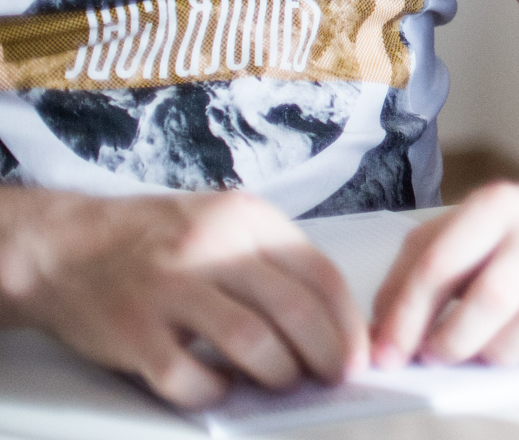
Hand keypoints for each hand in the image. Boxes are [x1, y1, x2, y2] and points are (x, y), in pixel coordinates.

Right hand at [0, 187, 364, 408]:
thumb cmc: (157, 240)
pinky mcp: (133, 332)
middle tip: (333, 376)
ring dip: (278, 373)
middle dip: (327, 354)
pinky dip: (213, 392)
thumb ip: (274, 260)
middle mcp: (211, 248)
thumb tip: (331, 318)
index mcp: (246, 219)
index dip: (347, 322)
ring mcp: (170, 290)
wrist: (66, 245)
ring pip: (252, 344)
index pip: (320, 274)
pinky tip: (217, 387)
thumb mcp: (226, 224)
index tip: (359, 352)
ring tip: (280, 380)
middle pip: (295, 311)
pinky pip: (188, 377)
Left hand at [370, 181, 518, 367]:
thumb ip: (405, 280)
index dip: (408, 318)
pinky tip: (509, 347)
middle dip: (454, 340)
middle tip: (434, 356)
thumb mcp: (445, 236)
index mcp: (495, 205)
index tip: (387, 355)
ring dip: (495, 351)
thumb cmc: (500, 231)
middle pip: (493, 297)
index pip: (441, 265)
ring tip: (476, 351)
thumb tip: (383, 339)